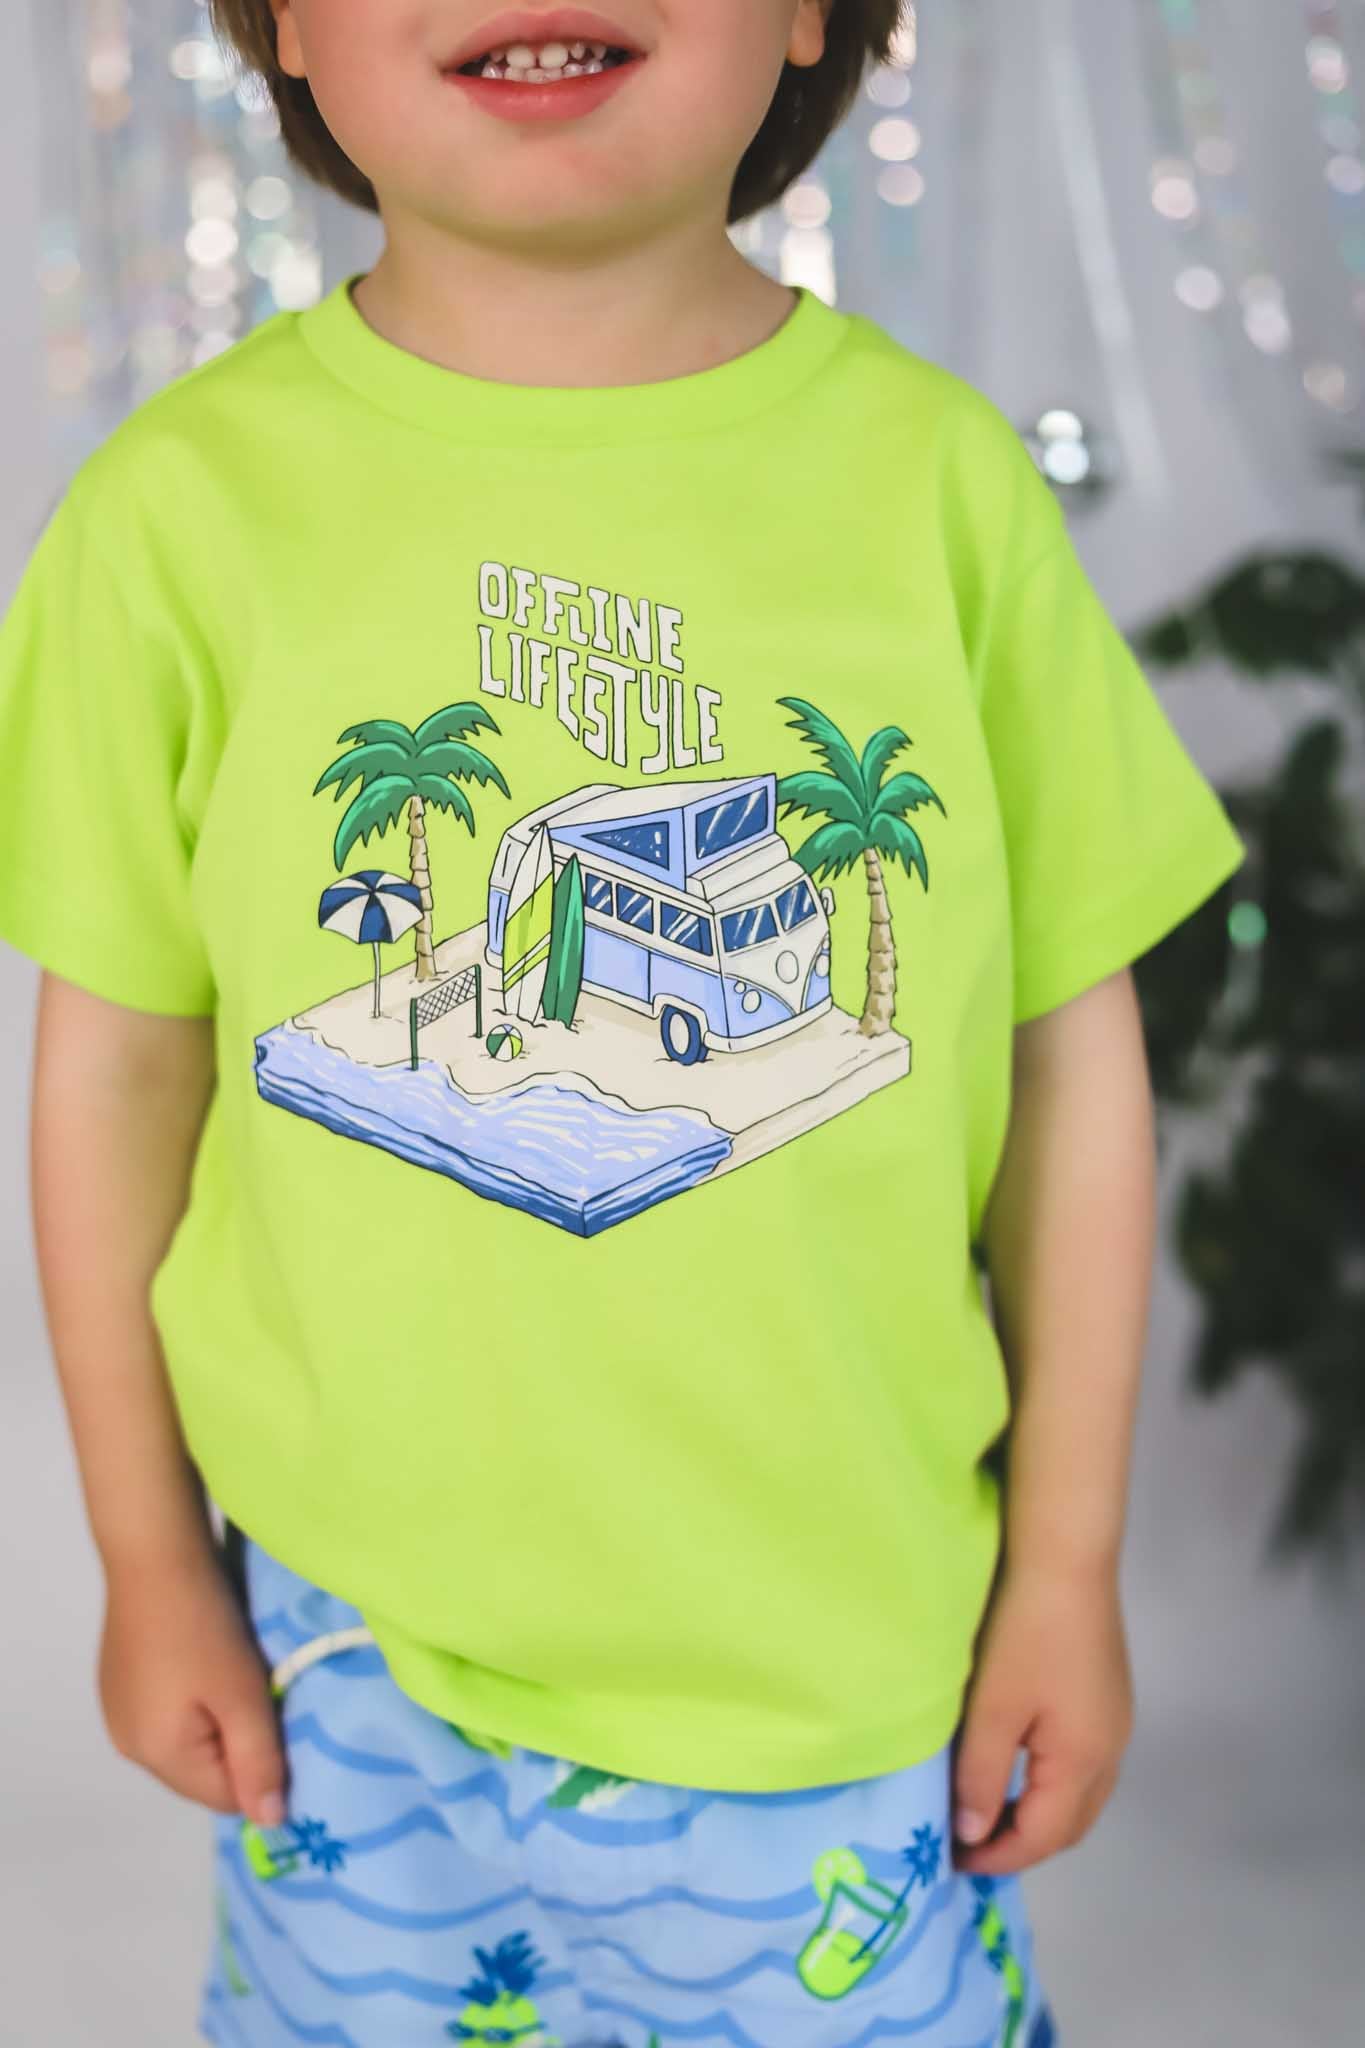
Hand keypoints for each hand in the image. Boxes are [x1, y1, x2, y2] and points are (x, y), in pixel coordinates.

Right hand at [98, 1548, 287, 1829]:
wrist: (156, 1553)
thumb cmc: (204, 1625)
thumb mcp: (243, 1694)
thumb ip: (259, 1761)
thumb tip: (270, 1824)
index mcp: (155, 1755)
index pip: (223, 1797)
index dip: (262, 1772)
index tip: (286, 1728)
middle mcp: (128, 1744)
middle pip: (202, 1773)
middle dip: (239, 1746)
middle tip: (266, 1695)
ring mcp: (118, 1712)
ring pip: (187, 1742)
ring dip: (218, 1721)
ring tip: (239, 1676)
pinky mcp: (120, 1682)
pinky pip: (169, 1714)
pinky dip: (195, 1701)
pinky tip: (208, 1662)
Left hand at [949, 1560, 1133, 1875]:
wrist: (1067, 1558)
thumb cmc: (1025, 1633)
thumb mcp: (993, 1709)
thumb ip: (982, 1777)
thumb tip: (974, 1835)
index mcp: (1084, 1763)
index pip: (1043, 1837)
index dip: (998, 1856)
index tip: (952, 1862)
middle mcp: (1111, 1752)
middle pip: (1071, 1825)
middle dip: (1024, 1843)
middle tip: (970, 1843)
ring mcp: (1116, 1722)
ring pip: (1081, 1795)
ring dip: (1040, 1813)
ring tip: (989, 1809)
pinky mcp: (1109, 1695)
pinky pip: (1084, 1763)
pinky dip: (1052, 1782)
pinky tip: (1021, 1764)